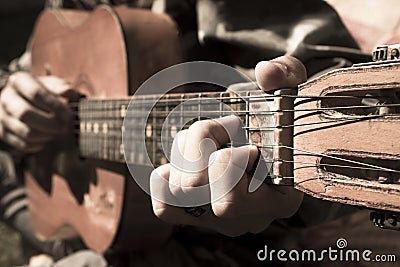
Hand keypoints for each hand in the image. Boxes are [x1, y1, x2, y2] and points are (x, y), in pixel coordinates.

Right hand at [0, 72, 78, 151]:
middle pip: (25, 113)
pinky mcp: (3, 133)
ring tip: (56, 132)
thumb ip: (62, 87)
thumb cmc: (42, 92)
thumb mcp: (52, 84)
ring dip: (46, 135)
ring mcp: (2, 116)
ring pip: (24, 132)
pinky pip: (22, 144)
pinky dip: (38, 144)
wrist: (23, 101)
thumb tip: (72, 93)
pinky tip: (46, 139)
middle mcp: (6, 97)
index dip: (54, 105)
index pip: (35, 93)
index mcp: (19, 81)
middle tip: (64, 126)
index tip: (67, 112)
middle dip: (49, 123)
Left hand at [150, 56, 306, 235]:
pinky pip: (165, 206)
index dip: (228, 159)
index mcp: (280, 198)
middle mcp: (250, 218)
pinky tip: (185, 163)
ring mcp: (222, 221)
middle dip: (199, 145)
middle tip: (222, 130)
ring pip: (178, 191)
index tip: (244, 139)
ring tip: (208, 142)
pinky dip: (166, 178)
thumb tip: (265, 74)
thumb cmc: (274, 118)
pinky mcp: (198, 216)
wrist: (263, 137)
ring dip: (185, 154)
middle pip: (193, 189)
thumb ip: (285, 74)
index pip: (231, 198)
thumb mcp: (287, 90)